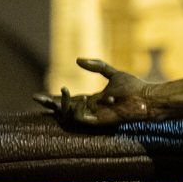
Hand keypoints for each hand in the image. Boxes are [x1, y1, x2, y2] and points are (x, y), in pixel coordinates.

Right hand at [35, 58, 153, 127]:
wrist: (146, 97)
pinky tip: (77, 98)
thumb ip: (96, 66)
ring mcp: (94, 116)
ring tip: (63, 90)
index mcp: (91, 100)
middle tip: (36, 98)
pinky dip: (76, 109)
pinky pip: (80, 118)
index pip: (67, 101)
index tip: (37, 96)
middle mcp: (90, 109)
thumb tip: (77, 60)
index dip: (53, 98)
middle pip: (64, 109)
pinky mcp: (98, 121)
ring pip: (69, 114)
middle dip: (50, 105)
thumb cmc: (133, 87)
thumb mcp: (112, 73)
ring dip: (63, 103)